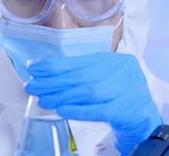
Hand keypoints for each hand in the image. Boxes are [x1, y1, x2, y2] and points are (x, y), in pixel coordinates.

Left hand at [25, 52, 161, 154]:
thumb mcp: (101, 74)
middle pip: (79, 76)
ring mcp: (123, 90)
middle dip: (51, 82)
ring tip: (42, 99)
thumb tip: (44, 74)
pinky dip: (77, 110)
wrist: (142, 113)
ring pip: (86, 92)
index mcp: (110, 59)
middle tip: (31, 86)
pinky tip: (61, 110)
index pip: (77, 61)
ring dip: (60, 96)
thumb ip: (79, 71)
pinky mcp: (124, 110)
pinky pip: (97, 110)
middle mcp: (119, 71)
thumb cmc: (115, 90)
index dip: (53, 66)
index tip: (33, 69)